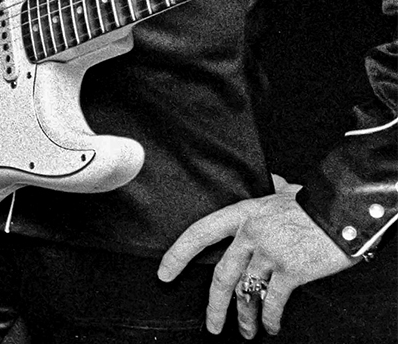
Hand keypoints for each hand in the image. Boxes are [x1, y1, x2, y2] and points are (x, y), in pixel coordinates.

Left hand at [157, 180, 354, 338]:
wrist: (345, 210)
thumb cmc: (317, 202)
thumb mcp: (285, 191)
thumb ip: (273, 189)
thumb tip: (273, 180)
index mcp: (243, 214)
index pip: (200, 234)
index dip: (178, 255)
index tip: (165, 273)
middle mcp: (250, 235)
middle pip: (222, 275)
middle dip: (214, 305)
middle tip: (212, 325)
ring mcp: (269, 254)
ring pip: (247, 292)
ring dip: (244, 317)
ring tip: (244, 332)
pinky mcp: (290, 271)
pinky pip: (273, 301)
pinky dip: (270, 317)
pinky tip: (271, 326)